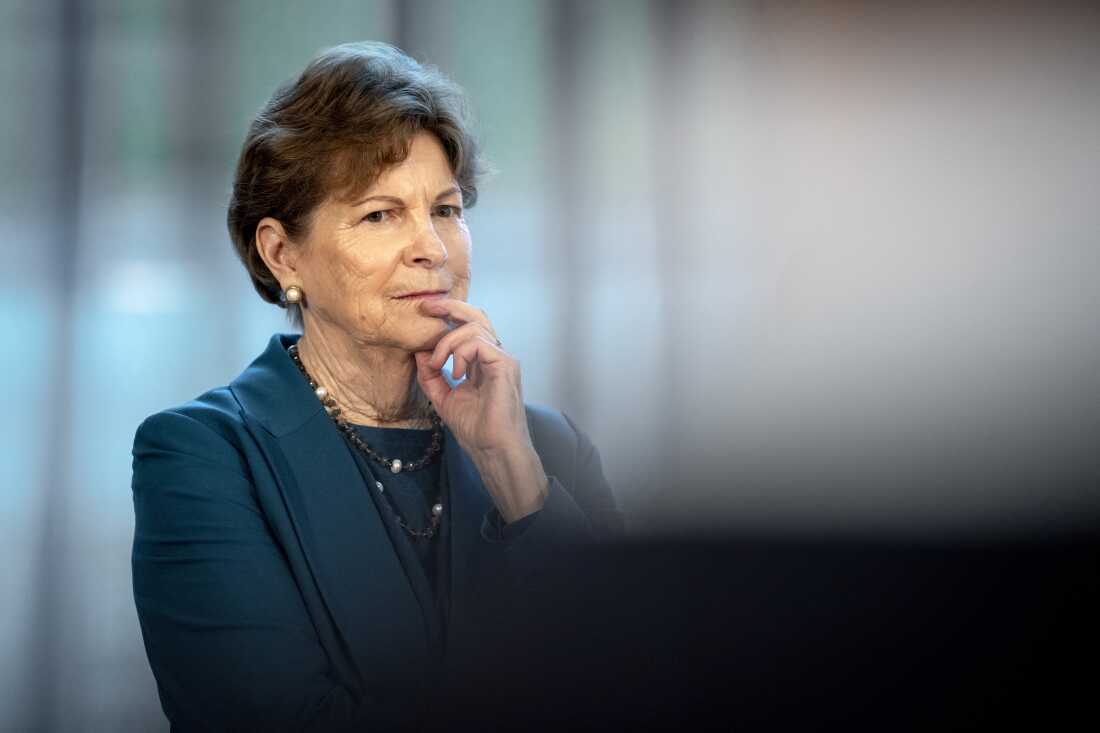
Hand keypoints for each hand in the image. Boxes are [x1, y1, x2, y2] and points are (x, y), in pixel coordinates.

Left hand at [414, 299, 547, 521]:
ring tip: (439, 365)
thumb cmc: (476, 430)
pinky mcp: (505, 365)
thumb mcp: (443, 398)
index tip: (424, 314)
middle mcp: (494, 356)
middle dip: (450, 307)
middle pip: (476, 316)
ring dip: (447, 342)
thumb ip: (432, 375)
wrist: (492, 450)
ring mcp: (502, 359)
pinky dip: (460, 352)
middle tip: (426, 308)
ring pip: (474, 327)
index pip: (468, 327)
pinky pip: (479, 342)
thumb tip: (418, 351)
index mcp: (482, 362)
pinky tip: (455, 373)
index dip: (448, 315)